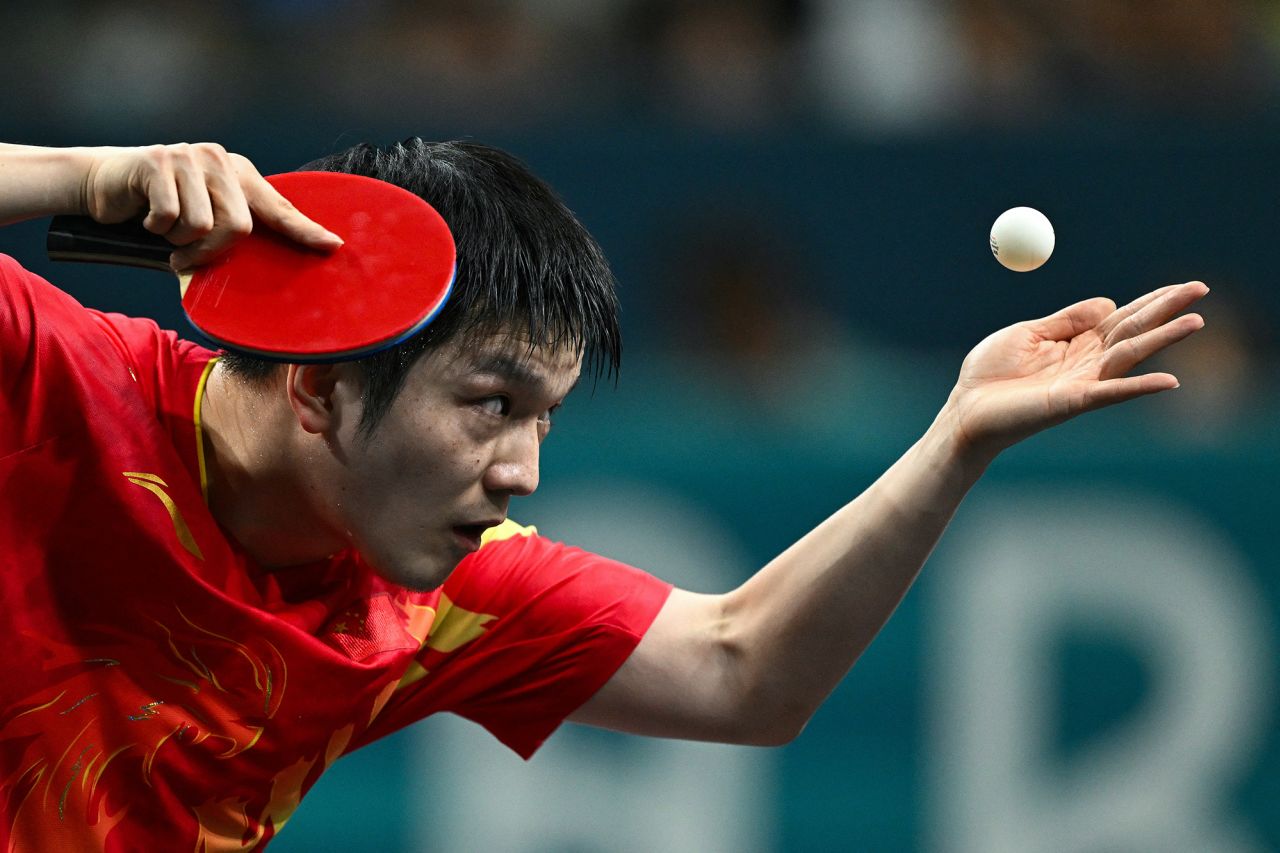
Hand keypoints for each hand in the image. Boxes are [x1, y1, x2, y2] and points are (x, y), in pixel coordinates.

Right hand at [81, 143, 342, 269]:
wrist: (103, 184)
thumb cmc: (157, 210)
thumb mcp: (201, 220)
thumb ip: (231, 235)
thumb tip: (264, 273)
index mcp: (238, 174)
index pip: (278, 208)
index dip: (304, 230)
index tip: (332, 245)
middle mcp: (220, 160)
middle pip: (239, 226)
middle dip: (211, 252)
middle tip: (185, 256)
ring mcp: (190, 156)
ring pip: (202, 225)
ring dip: (177, 240)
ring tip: (162, 228)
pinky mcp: (158, 161)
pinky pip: (169, 216)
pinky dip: (154, 228)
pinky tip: (144, 216)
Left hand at [942, 281, 1208, 460]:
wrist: (964, 410)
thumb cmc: (989, 375)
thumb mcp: (1027, 333)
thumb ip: (1066, 320)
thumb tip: (1108, 302)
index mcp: (1075, 342)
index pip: (1122, 316)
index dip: (1151, 300)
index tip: (1181, 286)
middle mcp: (1086, 362)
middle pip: (1134, 330)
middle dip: (1167, 309)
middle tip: (1202, 288)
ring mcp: (1083, 383)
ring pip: (1130, 355)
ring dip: (1164, 339)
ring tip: (1195, 322)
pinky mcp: (1072, 402)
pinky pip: (1112, 393)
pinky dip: (1140, 387)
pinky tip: (1169, 382)